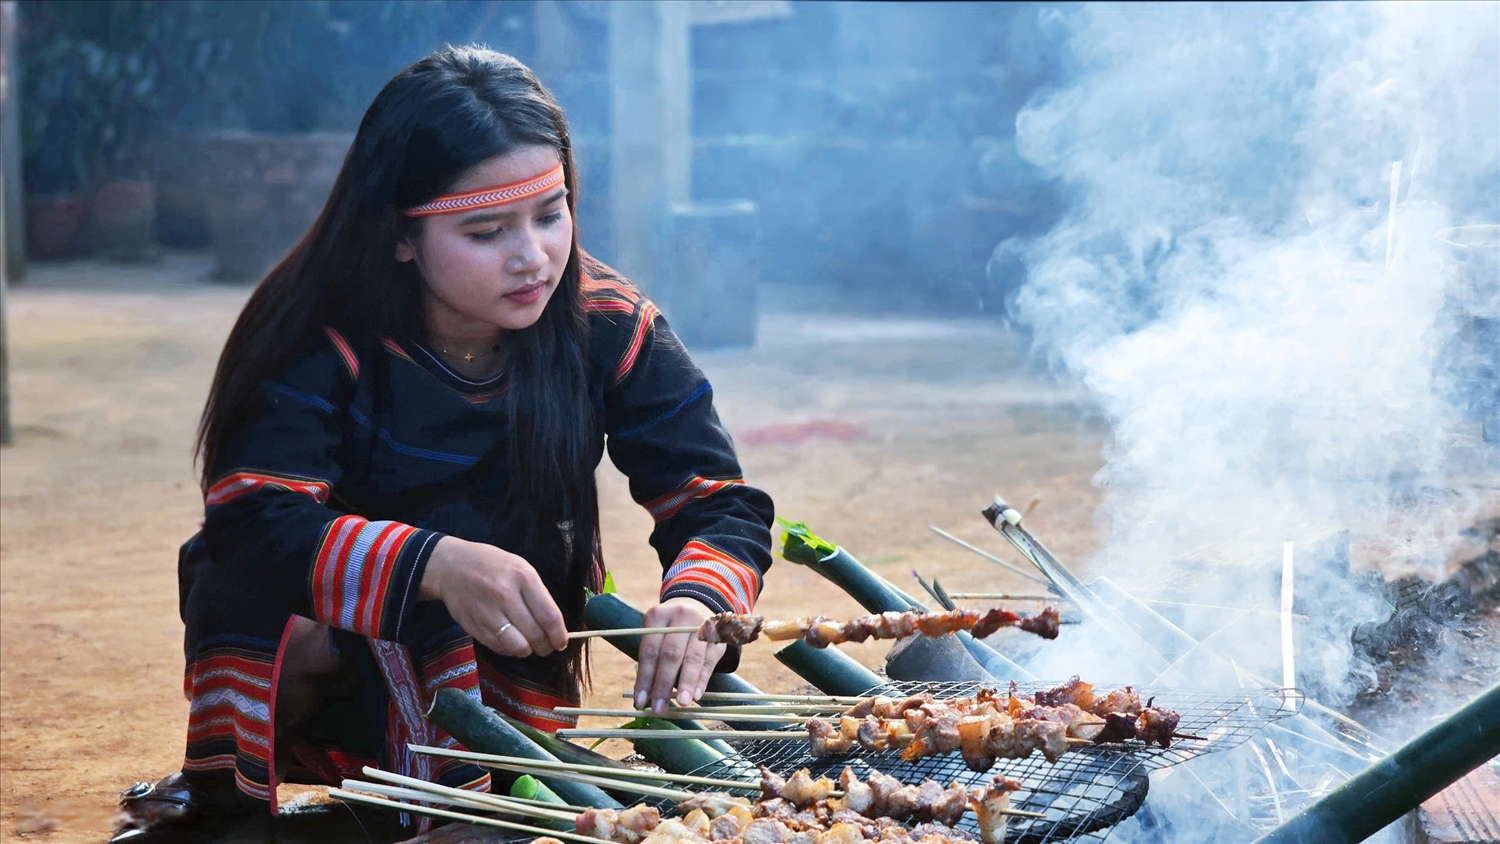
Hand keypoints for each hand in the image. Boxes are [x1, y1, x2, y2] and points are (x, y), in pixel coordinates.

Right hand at [421, 536, 568, 657]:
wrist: (451, 566)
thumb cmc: (492, 565)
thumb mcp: (520, 567)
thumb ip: (537, 594)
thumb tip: (554, 625)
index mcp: (523, 578)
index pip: (549, 616)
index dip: (559, 635)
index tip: (562, 642)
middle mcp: (506, 596)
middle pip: (535, 635)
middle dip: (546, 646)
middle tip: (547, 647)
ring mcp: (488, 613)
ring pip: (518, 647)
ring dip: (528, 651)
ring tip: (529, 645)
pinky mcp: (474, 627)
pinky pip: (499, 648)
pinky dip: (510, 650)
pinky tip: (511, 642)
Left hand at [634, 598, 726, 714]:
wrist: (697, 606)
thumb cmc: (670, 629)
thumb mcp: (656, 634)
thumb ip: (652, 661)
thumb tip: (646, 696)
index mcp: (658, 616)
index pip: (650, 650)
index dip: (645, 677)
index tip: (640, 701)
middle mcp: (680, 616)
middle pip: (671, 654)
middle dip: (664, 684)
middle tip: (659, 708)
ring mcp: (701, 625)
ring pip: (693, 658)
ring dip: (686, 683)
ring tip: (681, 703)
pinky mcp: (718, 636)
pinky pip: (709, 660)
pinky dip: (702, 679)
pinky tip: (696, 695)